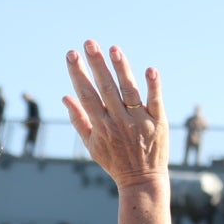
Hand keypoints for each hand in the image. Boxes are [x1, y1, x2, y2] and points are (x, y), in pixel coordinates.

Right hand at [63, 41, 166, 189]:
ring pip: (129, 91)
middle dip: (96, 64)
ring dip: (121, 69)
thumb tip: (65, 96)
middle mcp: (119, 122)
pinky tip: (150, 69)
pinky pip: (156, 101)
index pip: (87, 94)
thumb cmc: (114, 161)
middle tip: (89, 43)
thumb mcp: (92, 144)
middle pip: (106, 88)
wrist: (142, 180)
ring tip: (114, 49)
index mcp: (100, 126)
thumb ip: (79, 120)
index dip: (78, 73)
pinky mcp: (159, 123)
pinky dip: (153, 86)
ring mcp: (140, 122)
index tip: (71, 54)